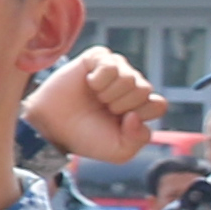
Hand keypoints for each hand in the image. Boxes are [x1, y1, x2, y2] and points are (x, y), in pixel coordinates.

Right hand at [26, 46, 162, 163]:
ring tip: (95, 98)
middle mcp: (130, 85)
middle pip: (144, 89)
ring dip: (109, 94)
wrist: (52, 127)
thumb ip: (139, 139)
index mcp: (139, 105)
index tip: (120, 121)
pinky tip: (89, 84)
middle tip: (103, 109)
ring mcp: (115, 69)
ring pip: (129, 77)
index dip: (140, 114)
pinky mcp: (97, 58)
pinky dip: (99, 79)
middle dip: (122, 105)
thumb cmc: (85, 137)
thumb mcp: (119, 151)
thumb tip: (135, 115)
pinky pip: (111, 65)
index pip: (158, 104)